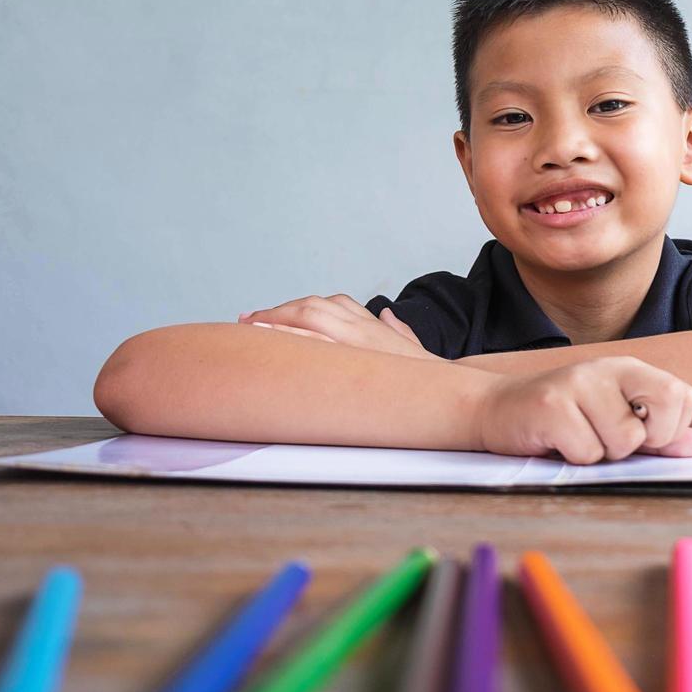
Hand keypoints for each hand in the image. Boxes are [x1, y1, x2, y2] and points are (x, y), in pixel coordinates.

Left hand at [239, 295, 432, 359]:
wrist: (443, 386)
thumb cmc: (424, 371)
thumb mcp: (410, 343)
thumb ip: (397, 327)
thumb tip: (388, 315)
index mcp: (371, 322)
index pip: (329, 305)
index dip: (298, 308)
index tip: (277, 316)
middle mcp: (361, 325)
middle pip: (312, 307)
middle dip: (277, 312)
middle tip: (249, 320)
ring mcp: (356, 339)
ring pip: (309, 317)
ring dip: (275, 320)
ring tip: (248, 326)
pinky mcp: (352, 355)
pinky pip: (314, 340)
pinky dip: (288, 335)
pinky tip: (267, 337)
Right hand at [475, 357, 691, 463]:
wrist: (495, 408)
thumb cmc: (562, 418)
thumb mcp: (615, 418)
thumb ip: (660, 433)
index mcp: (630, 368)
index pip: (684, 397)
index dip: (669, 428)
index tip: (639, 432)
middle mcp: (607, 369)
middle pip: (658, 421)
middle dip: (638, 443)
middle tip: (607, 436)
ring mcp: (579, 384)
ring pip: (621, 443)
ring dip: (599, 454)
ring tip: (575, 436)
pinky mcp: (552, 406)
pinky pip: (586, 453)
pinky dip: (573, 458)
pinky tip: (555, 440)